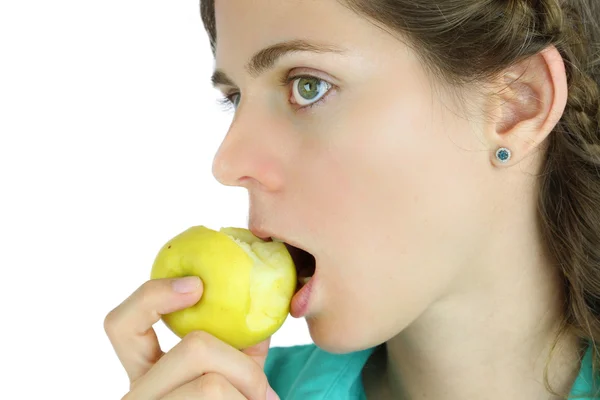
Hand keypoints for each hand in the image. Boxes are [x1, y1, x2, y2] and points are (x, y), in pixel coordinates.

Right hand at [104, 277, 278, 398]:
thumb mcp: (232, 373)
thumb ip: (240, 342)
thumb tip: (262, 309)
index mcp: (144, 369)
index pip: (121, 324)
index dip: (154, 295)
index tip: (197, 286)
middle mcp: (136, 392)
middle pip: (195, 348)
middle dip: (244, 366)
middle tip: (265, 391)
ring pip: (211, 384)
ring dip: (250, 393)